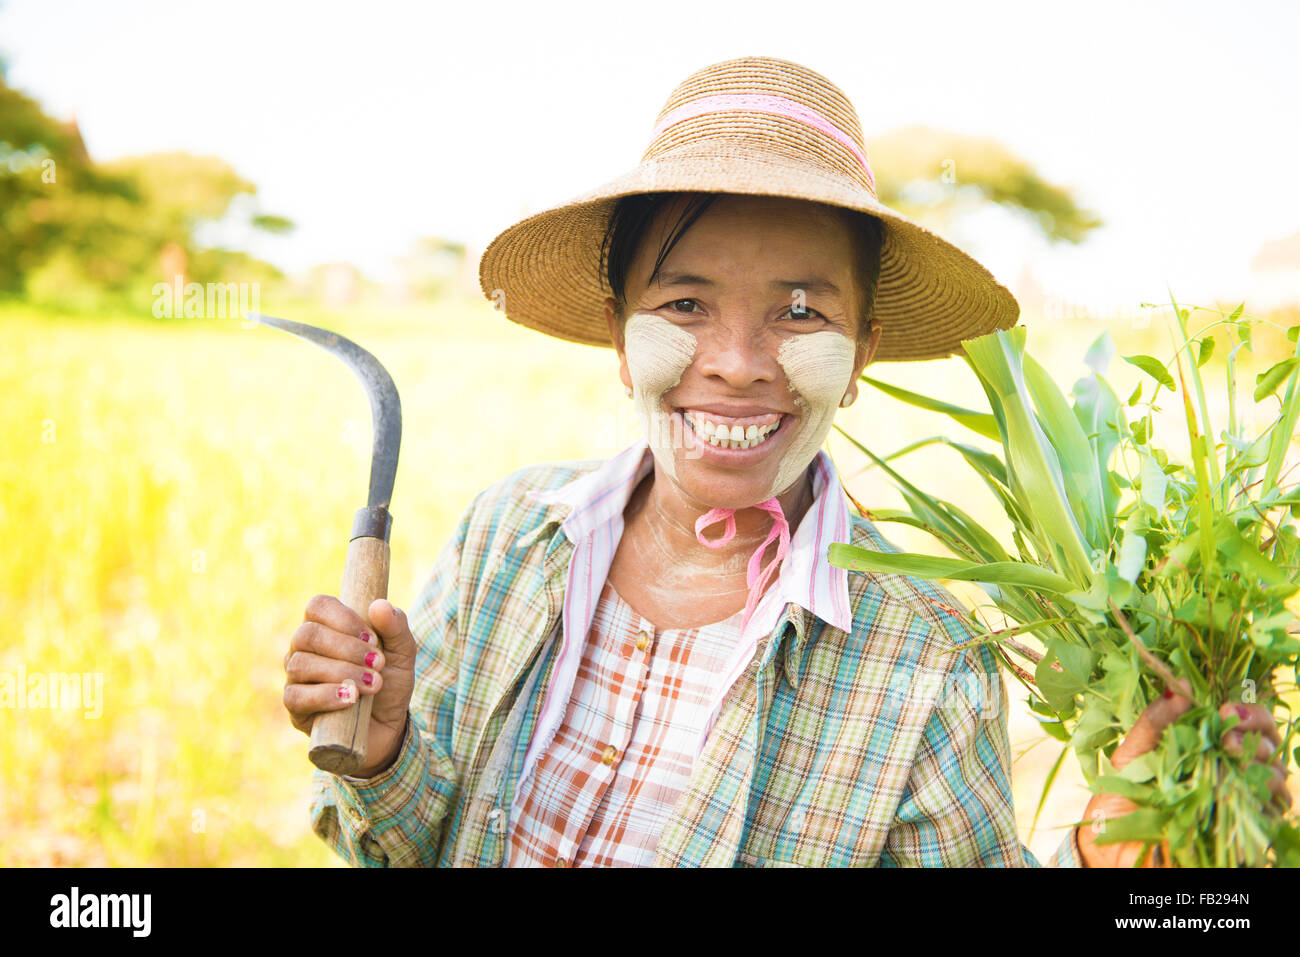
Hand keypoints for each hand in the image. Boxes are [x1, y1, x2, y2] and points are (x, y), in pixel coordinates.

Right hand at [282, 595, 417, 777]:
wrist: (390, 726)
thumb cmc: (390, 681)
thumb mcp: (403, 652)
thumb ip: (396, 626)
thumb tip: (379, 604)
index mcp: (327, 627)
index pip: (317, 606)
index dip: (343, 617)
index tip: (373, 636)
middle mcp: (305, 649)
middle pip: (307, 634)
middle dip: (347, 648)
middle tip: (378, 663)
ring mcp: (296, 678)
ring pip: (300, 664)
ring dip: (342, 672)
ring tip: (373, 684)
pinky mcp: (296, 708)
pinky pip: (296, 696)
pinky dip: (326, 696)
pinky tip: (350, 699)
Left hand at [1075, 692, 1291, 866]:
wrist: (1113, 847)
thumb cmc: (1122, 799)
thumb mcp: (1132, 754)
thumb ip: (1156, 720)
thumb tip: (1180, 685)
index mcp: (1206, 748)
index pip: (1244, 723)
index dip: (1246, 713)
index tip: (1225, 710)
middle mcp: (1229, 771)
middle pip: (1268, 744)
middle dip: (1256, 732)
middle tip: (1228, 736)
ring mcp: (1240, 800)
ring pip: (1277, 776)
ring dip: (1262, 762)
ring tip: (1234, 758)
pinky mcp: (1245, 830)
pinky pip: (1272, 811)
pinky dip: (1265, 795)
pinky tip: (1244, 785)